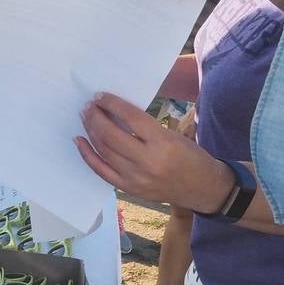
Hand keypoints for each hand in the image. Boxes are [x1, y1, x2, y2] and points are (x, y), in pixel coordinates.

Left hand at [75, 92, 233, 212]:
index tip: (100, 96)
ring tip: (85, 118)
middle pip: (111, 135)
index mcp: (163, 143)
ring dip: (91, 131)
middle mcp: (148, 161)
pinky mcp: (129, 189)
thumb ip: (145, 127)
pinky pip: (101, 170)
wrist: (203, 189)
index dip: (112, 104)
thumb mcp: (173, 136)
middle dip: (96, 117)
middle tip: (88, 106)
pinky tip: (80, 141)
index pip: (131, 117)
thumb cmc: (191, 157)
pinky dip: (87, 155)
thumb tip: (114, 112)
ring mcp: (136, 178)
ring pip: (104, 150)